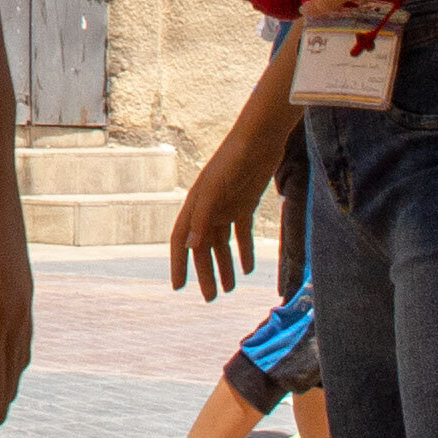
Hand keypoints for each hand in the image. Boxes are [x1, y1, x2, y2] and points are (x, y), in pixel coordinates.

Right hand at [168, 118, 280, 300]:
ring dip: (225, 266)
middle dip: (206, 273)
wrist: (259, 140)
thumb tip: (192, 247)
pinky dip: (244, 251)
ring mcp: (226, 207)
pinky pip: (242, 234)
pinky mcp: (245, 205)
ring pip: (222, 244)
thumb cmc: (233, 161)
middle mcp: (208, 209)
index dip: (179, 263)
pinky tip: (248, 268)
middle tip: (210, 298)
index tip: (178, 287)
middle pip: (203, 247)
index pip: (181, 240)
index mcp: (195, 205)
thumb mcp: (215, 190)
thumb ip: (203, 217)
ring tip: (229, 289)